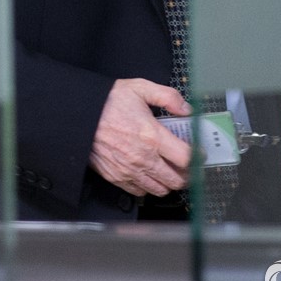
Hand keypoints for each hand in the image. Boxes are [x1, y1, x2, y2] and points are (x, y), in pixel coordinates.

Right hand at [88, 78, 191, 196]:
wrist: (80, 115)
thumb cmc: (108, 102)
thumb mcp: (141, 88)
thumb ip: (168, 97)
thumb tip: (187, 109)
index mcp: (152, 136)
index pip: (186, 157)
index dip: (198, 158)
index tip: (200, 154)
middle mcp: (143, 158)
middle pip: (177, 179)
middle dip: (188, 175)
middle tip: (190, 166)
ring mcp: (130, 171)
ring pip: (161, 189)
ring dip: (170, 183)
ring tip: (172, 172)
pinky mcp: (117, 178)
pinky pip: (140, 192)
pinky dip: (150, 187)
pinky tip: (151, 175)